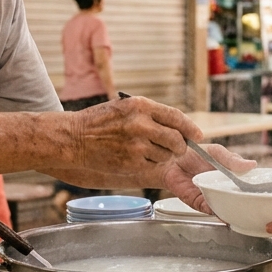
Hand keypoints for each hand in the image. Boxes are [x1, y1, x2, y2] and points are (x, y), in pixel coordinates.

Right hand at [71, 96, 196, 172]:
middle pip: (176, 139)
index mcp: (140, 106)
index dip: (190, 128)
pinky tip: (135, 158)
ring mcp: (136, 144)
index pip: (175, 116)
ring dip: (162, 156)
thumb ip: (150, 114)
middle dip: (179, 146)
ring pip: (166, 155)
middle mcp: (140, 124)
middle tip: (175, 148)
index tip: (198, 135)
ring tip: (145, 150)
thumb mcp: (125, 108)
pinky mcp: (132, 162)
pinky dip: (149, 165)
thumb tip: (176, 126)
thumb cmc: (99, 122)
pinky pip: (153, 166)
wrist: (74, 138)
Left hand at [164, 143, 257, 212]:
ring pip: (226, 206)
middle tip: (255, 205)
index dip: (255, 190)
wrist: (170, 159)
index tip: (265, 193)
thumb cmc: (194, 153)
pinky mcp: (199, 203)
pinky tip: (223, 213)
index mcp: (231, 174)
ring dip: (232, 210)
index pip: (247, 184)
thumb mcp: (216, 152)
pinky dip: (216, 212)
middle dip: (246, 203)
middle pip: (238, 199)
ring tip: (241, 212)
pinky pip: (210, 210)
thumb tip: (252, 164)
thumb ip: (231, 159)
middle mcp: (223, 188)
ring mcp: (212, 196)